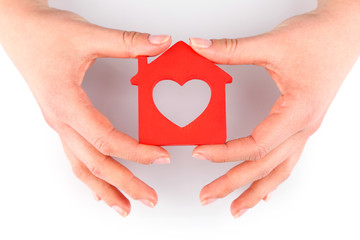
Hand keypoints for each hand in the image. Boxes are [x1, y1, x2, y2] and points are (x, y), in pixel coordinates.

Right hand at [0, 1, 171, 215]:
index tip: (160, 157)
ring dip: (105, 190)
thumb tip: (160, 43)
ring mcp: (59, 125)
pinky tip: (99, 188)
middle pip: (95, 164)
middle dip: (125, 184)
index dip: (136, 152)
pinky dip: (89, 178)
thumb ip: (128, 42)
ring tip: (125, 207)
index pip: (106, 139)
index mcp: (67, 104)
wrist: (19, 29)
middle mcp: (62, 121)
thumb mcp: (88, 36)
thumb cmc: (46, 34)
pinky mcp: (62, 122)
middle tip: (150, 199)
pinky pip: (75, 158)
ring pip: (82, 168)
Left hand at [189, 0, 359, 217]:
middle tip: (206, 196)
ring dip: (255, 192)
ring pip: (279, 172)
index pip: (255, 145)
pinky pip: (288, 162)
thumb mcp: (272, 43)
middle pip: (264, 167)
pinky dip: (272, 180)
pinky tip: (264, 191)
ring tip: (236, 208)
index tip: (200, 153)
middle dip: (233, 184)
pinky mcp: (302, 126)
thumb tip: (199, 47)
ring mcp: (305, 130)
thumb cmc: (317, 39)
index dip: (224, 152)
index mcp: (296, 112)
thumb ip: (231, 49)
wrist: (344, 32)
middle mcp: (303, 127)